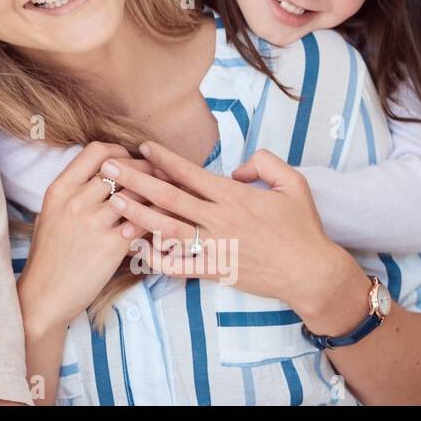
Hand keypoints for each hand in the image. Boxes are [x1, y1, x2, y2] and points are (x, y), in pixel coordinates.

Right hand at [18, 143, 157, 335]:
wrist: (44, 295)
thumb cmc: (49, 256)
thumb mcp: (51, 213)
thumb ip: (73, 191)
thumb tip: (101, 173)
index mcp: (59, 189)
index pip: (96, 151)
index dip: (119, 152)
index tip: (131, 160)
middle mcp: (75, 201)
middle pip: (122, 169)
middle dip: (146, 169)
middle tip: (160, 174)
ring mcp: (93, 222)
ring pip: (137, 193)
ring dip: (156, 193)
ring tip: (169, 195)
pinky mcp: (111, 246)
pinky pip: (144, 223)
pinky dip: (158, 219)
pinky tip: (166, 221)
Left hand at [102, 141, 343, 306]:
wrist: (312, 273)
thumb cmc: (303, 227)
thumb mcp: (293, 183)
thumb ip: (264, 162)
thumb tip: (235, 168)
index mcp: (235, 196)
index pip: (191, 173)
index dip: (164, 159)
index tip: (142, 147)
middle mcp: (221, 220)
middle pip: (170, 197)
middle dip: (136, 180)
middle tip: (108, 167)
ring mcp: (216, 247)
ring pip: (168, 229)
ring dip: (138, 215)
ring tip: (113, 202)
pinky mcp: (216, 271)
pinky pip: (180, 266)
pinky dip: (157, 259)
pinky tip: (135, 249)